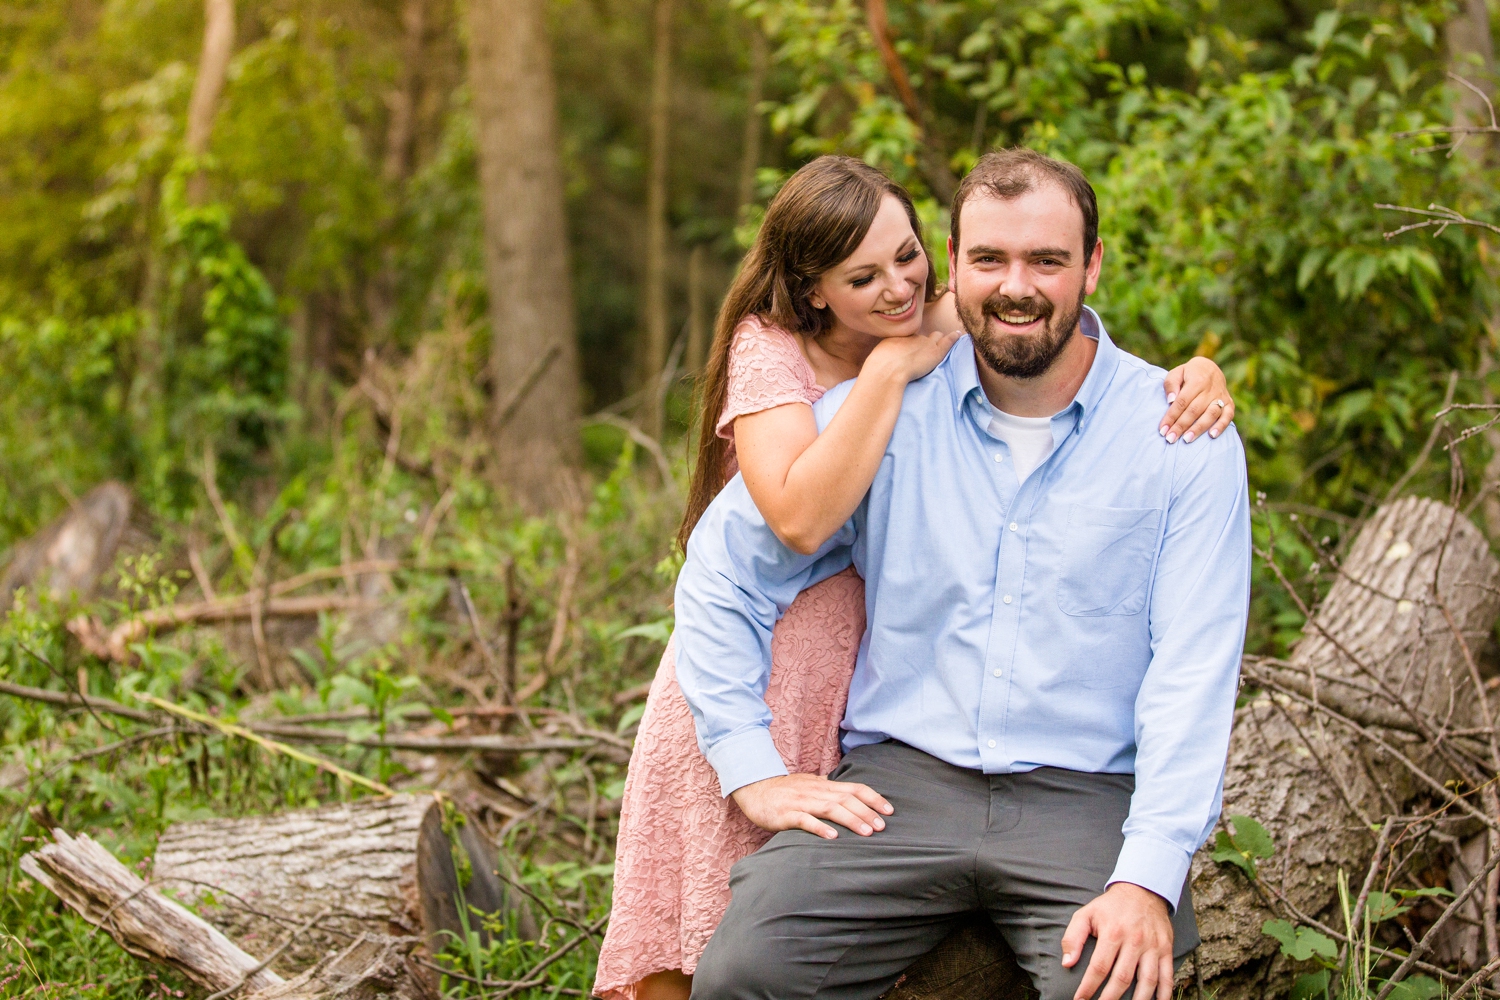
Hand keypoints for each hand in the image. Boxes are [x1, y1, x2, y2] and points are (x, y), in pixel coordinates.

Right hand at [730, 773, 893, 839]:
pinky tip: (833, 837)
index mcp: (824, 785)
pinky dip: (820, 827)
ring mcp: (800, 802)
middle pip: (846, 799)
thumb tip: (851, 795)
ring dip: (851, 819)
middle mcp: (815, 791)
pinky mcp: (785, 814)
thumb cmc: (784, 790)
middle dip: (866, 812)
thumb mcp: (810, 785)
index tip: (889, 811)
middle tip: (882, 827)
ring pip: (830, 808)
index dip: (873, 798)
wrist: (754, 788)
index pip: (854, 788)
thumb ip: (830, 790)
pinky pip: (804, 820)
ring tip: (867, 832)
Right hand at [866, 329, 962, 383]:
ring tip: (943, 342)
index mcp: (899, 336)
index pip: (909, 336)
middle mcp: (913, 336)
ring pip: (936, 336)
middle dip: (924, 340)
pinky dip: (954, 337)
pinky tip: (958, 335)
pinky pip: (948, 341)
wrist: (887, 370)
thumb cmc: (878, 367)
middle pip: (923, 335)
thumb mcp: (878, 355)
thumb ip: (883, 354)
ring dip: (938, 340)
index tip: (910, 350)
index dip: (911, 343)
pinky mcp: (936, 352)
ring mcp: (926, 343)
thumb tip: (879, 362)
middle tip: (924, 349)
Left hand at [1061, 882, 1174, 999]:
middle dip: (1109, 999)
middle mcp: (1134, 941)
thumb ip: (1073, 937)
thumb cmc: (1110, 906)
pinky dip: (1164, 994)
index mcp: (1113, 932)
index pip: (1099, 967)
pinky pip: (1167, 976)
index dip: (1088, 987)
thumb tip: (1067, 963)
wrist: (1142, 890)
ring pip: (1147, 981)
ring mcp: (1153, 946)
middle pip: (1122, 979)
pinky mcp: (1166, 949)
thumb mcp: (1086, 914)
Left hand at [1160, 356, 1233, 443]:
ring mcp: (1221, 397)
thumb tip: (1170, 400)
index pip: (1182, 402)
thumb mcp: (1177, 373)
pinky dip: (1221, 426)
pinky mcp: (1229, 403)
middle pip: (1194, 410)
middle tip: (1170, 439)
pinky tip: (1212, 436)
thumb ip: (1171, 384)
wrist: (1210, 368)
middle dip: (1181, 426)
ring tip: (1187, 439)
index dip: (1171, 416)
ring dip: (1198, 428)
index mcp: (1197, 381)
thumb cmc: (1188, 373)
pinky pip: (1228, 416)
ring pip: (1210, 414)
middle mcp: (1210, 389)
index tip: (1163, 429)